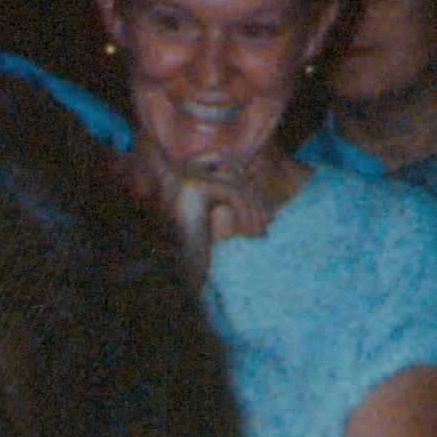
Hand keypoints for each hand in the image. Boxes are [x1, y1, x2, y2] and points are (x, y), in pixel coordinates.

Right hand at [128, 146, 283, 251]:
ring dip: (253, 205)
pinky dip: (248, 212)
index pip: (213, 156)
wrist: (173, 280)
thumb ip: (221, 192)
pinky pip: (232, 191)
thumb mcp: (209, 217)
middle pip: (223, 161)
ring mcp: (179, 175)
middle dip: (247, 186)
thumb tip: (250, 168)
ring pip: (232, 179)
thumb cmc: (191, 256)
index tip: (254, 195)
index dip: (236, 167)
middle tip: (267, 216)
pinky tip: (254, 234)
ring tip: (261, 230)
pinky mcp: (192, 185)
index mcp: (170, 177)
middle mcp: (170, 171)